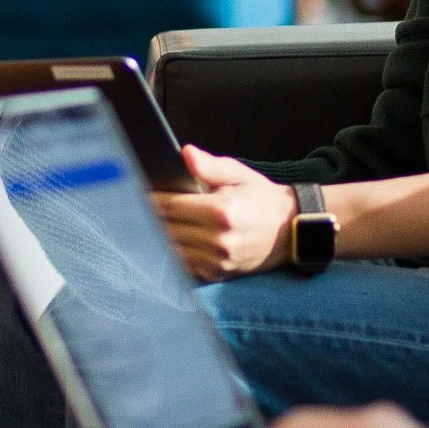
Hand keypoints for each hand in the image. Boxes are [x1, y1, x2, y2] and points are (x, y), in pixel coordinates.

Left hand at [151, 145, 300, 279]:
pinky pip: (183, 265)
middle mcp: (218, 239)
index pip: (171, 206)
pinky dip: (174, 253)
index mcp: (221, 211)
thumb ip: (210, 165)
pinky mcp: (217, 274)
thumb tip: (186, 153)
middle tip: (138, 210)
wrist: (289, 231)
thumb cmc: (261, 199)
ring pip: (171, 249)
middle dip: (151, 218)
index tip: (139, 195)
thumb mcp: (239, 175)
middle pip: (167, 229)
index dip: (151, 200)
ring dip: (158, 238)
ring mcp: (218, 260)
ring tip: (151, 225)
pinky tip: (170, 242)